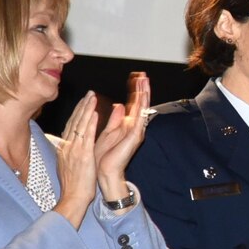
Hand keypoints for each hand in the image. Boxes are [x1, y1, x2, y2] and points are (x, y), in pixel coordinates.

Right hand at [54, 90, 104, 227]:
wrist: (72, 197)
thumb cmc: (73, 184)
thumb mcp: (68, 164)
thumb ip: (70, 152)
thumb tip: (69, 145)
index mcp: (65, 148)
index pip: (71, 125)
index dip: (77, 112)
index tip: (84, 102)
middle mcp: (68, 146)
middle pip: (74, 121)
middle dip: (82, 106)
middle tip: (89, 93)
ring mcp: (74, 150)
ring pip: (80, 125)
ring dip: (86, 109)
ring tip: (93, 97)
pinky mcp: (83, 155)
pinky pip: (86, 136)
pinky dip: (90, 123)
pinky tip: (95, 113)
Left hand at [92, 72, 150, 200]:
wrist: (105, 172)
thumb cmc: (104, 156)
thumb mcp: (108, 132)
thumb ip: (115, 119)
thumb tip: (120, 105)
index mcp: (127, 126)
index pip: (134, 105)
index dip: (135, 92)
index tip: (137, 79)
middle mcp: (134, 128)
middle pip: (140, 104)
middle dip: (142, 89)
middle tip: (144, 75)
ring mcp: (136, 132)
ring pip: (142, 109)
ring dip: (144, 94)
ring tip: (145, 81)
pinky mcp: (134, 137)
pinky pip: (139, 118)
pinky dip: (140, 107)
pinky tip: (141, 96)